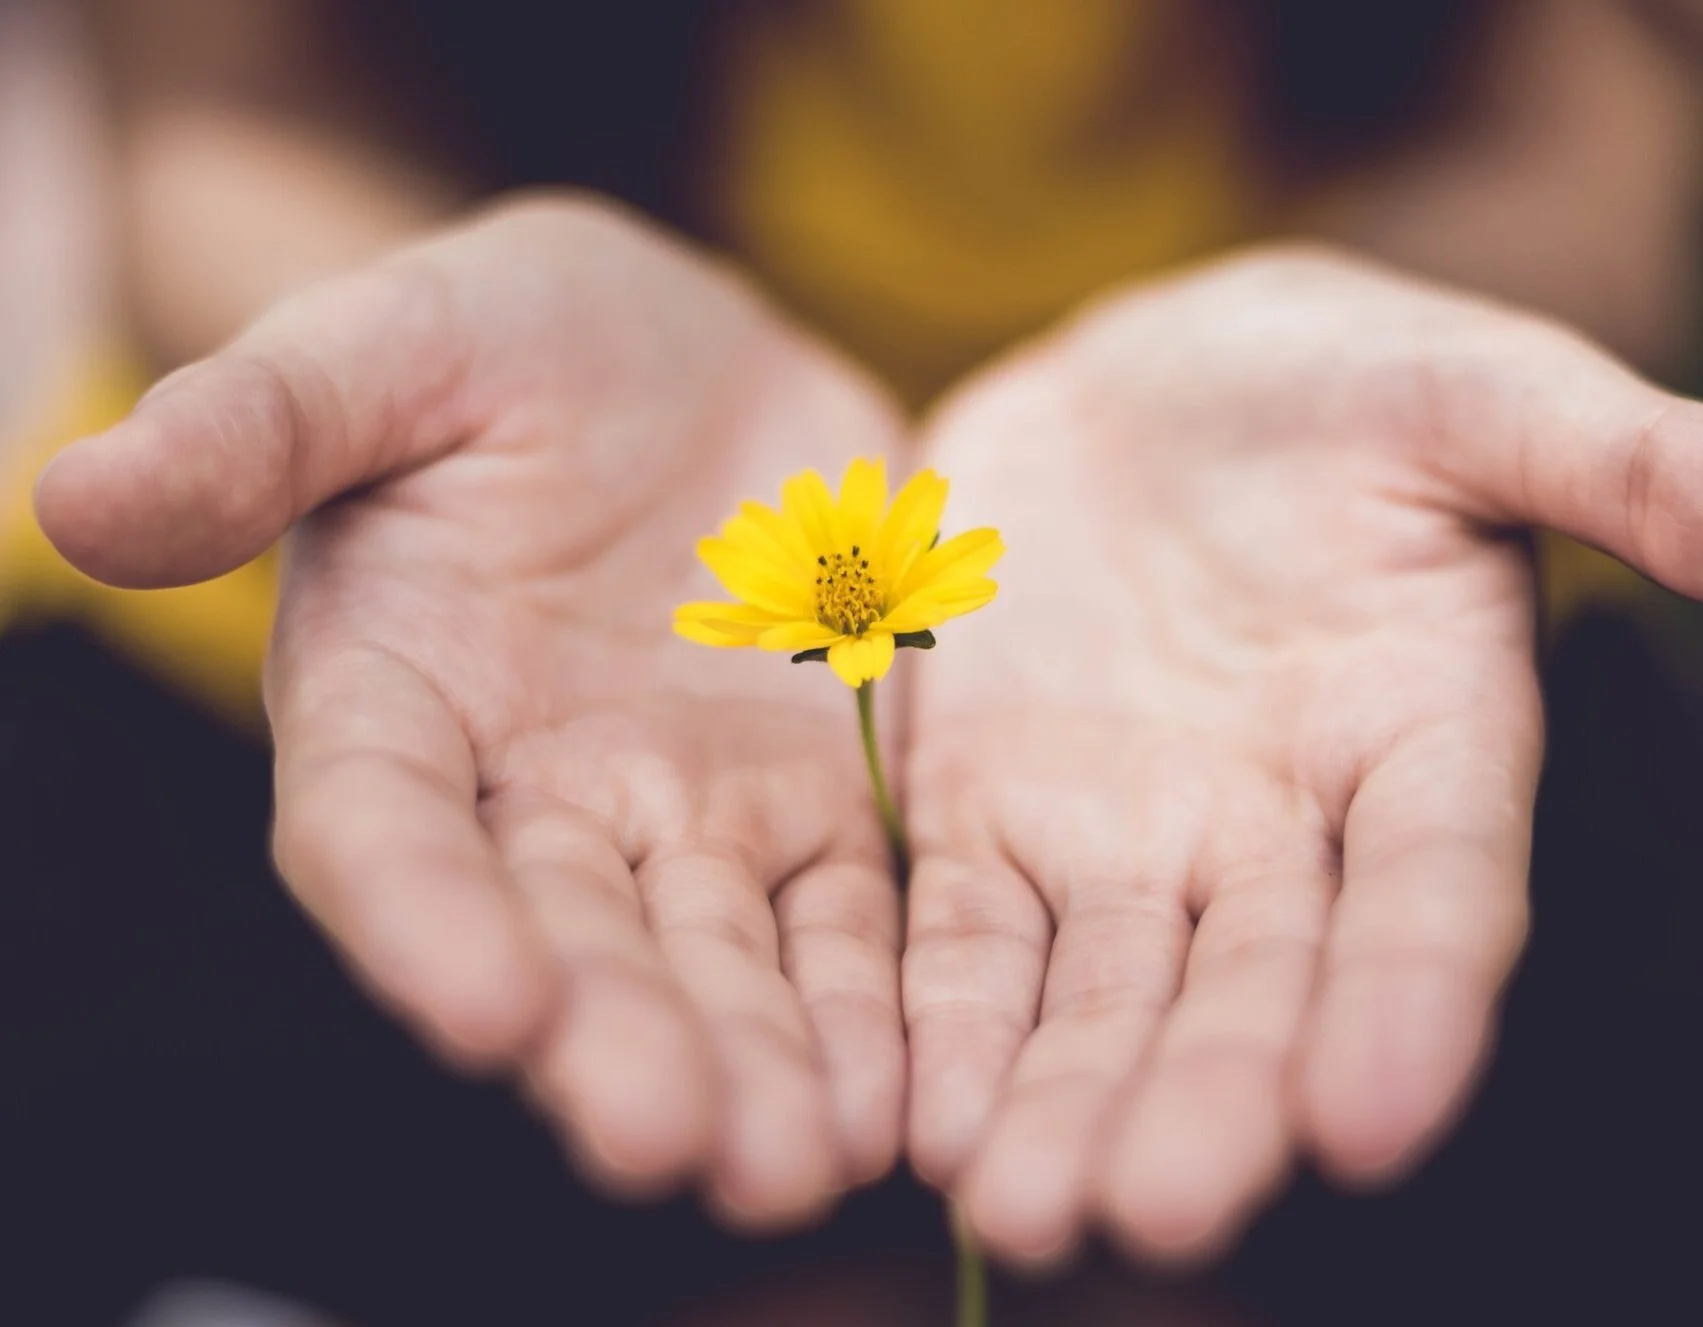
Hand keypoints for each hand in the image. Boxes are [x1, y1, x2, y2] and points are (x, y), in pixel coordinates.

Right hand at [36, 196, 910, 1225]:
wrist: (690, 359)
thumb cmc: (512, 339)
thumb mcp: (398, 343)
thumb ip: (265, 422)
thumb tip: (79, 496)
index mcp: (397, 696)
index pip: (384, 829)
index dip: (424, 921)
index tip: (487, 1009)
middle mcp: (532, 793)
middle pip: (565, 938)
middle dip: (615, 1043)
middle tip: (673, 1143)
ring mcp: (683, 812)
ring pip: (715, 959)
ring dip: (755, 1065)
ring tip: (798, 1163)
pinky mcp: (813, 805)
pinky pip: (844, 920)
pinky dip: (870, 1006)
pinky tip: (903, 1097)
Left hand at [900, 248, 1702, 1263]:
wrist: (1144, 388)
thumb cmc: (1339, 383)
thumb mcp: (1482, 393)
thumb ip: (1647, 469)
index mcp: (1426, 739)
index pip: (1437, 890)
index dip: (1414, 998)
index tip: (1374, 1118)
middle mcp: (1283, 830)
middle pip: (1255, 986)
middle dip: (1210, 1100)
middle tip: (1155, 1214)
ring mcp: (1130, 839)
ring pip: (1104, 997)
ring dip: (1064, 1103)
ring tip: (1019, 1208)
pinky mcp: (992, 818)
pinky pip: (965, 938)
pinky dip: (945, 1022)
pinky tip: (916, 1118)